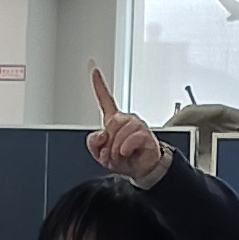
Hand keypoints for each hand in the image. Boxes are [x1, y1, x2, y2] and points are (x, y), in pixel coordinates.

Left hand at [84, 67, 165, 183]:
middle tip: (113, 154)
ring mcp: (137, 125)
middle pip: (109, 126)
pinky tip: (127, 153)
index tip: (93, 68)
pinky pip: (129, 140)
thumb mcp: (100, 154)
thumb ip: (94, 143)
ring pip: (118, 134)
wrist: (141, 171)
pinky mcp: (145, 134)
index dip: (99, 84)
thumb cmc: (124, 160)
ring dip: (116, 151)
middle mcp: (126, 119)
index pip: (105, 99)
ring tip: (122, 156)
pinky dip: (125, 150)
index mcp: (114, 121)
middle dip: (107, 145)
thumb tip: (101, 135)